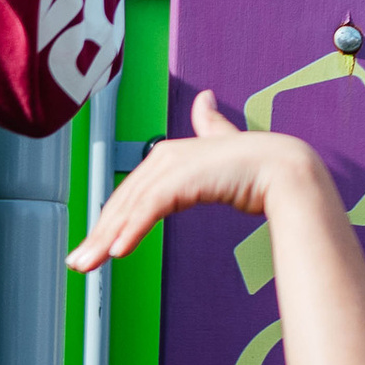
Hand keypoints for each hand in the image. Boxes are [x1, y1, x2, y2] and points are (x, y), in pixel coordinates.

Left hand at [69, 88, 315, 272]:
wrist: (286, 166)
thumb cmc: (257, 162)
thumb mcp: (222, 143)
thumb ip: (209, 124)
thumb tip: (204, 99)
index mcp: (168, 155)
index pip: (129, 194)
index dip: (109, 221)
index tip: (93, 248)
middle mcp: (164, 156)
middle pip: (122, 202)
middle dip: (97, 235)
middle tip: (78, 263)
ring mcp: (173, 167)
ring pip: (130, 208)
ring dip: (106, 239)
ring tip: (87, 265)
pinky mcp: (184, 180)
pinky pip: (150, 209)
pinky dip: (132, 230)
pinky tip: (118, 251)